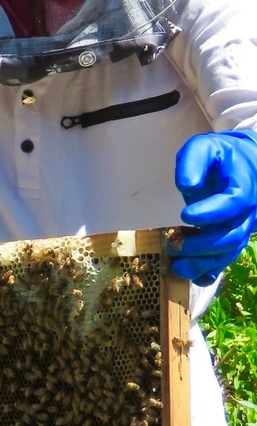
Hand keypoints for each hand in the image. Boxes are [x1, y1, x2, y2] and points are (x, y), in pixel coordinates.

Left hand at [173, 130, 256, 285]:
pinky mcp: (234, 236)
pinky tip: (195, 277)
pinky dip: (212, 270)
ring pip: (230, 250)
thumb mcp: (203, 148)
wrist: (240, 163)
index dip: (211, 212)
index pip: (233, 202)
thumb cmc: (218, 156)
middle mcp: (249, 211)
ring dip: (205, 262)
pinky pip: (227, 257)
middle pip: (233, 234)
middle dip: (204, 244)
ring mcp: (244, 226)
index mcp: (245, 185)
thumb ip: (194, 162)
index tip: (185, 214)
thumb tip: (187, 186)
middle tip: (176, 247)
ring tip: (179, 266)